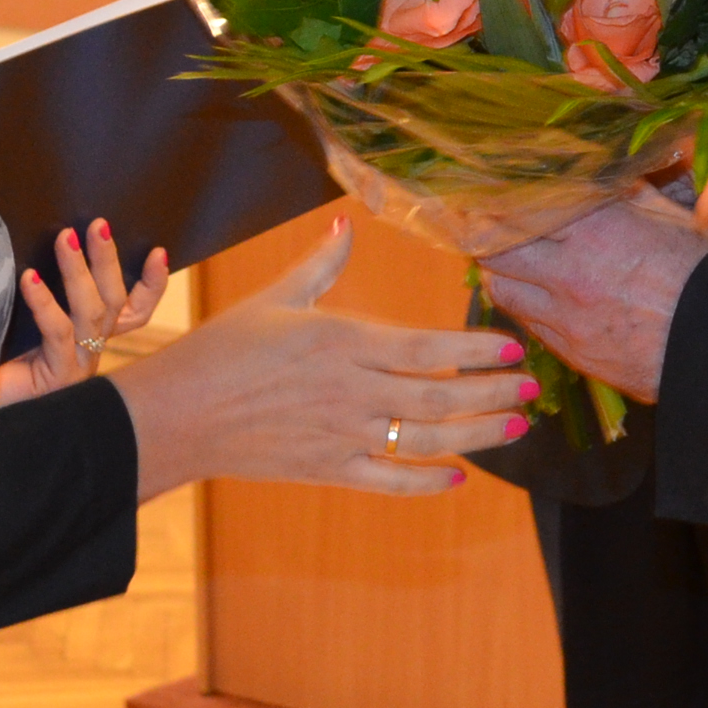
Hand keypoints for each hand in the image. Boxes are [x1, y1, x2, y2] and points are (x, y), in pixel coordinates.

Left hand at [0, 219, 171, 406]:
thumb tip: (46, 242)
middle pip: (115, 302)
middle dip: (109, 261)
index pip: (134, 311)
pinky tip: (29, 278)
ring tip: (66, 238)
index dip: (152, 285)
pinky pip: (58, 332)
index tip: (158, 251)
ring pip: (92, 313)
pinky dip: (45, 302)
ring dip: (79, 271)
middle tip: (99, 225)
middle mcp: (91, 352)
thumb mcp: (22, 319)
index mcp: (89, 338)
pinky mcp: (59, 378)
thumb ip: (40, 291)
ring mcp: (78, 367)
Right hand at [105, 217, 537, 499]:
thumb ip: (321, 266)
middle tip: (530, 390)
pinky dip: (425, 482)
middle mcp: (351, 390)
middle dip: (491, 393)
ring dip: (476, 436)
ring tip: (514, 428)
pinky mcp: (327, 469)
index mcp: (343, 341)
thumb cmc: (222, 349)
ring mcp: (341, 434)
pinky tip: (457, 478)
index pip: (427, 347)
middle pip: (438, 396)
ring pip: (424, 441)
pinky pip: (387, 481)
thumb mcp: (275, 299)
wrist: (176, 416)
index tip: (514, 346)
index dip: (476, 348)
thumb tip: (347, 225)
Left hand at [481, 185, 707, 402]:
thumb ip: (619, 194)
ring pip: (501, 290)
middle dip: (485, 235)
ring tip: (509, 261)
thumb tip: (591, 176)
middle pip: (494, 249)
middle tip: (481, 224)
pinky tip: (538, 297)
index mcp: (594, 229)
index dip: (494, 198)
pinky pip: (529, 325)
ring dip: (500, 273)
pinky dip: (525, 307)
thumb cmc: (704, 274)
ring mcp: (567, 318)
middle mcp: (570, 273)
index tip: (482, 190)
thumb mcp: (665, 217)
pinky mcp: (573, 353)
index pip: (517, 207)